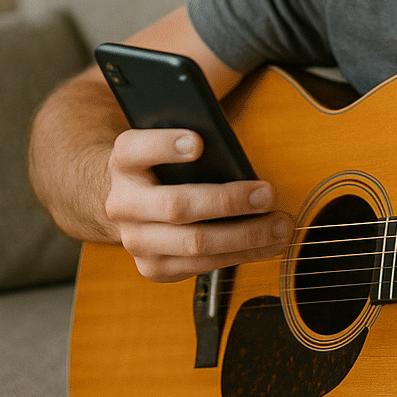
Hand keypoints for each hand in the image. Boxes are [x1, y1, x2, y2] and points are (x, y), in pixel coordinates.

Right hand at [103, 128, 292, 282]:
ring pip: (193, 244)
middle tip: (268, 192)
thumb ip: (190, 129)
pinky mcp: (150, 267)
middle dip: (229, 200)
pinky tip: (268, 244)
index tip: (199, 139)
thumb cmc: (159, 158)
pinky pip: (198, 268)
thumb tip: (226, 136)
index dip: (165, 144)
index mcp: (122, 158)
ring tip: (282, 225)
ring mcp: (134, 240)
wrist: (115, 197)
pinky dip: (239, 256)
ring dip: (245, 237)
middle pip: (177, 206)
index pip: (135, 148)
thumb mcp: (165, 132)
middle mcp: (122, 203)